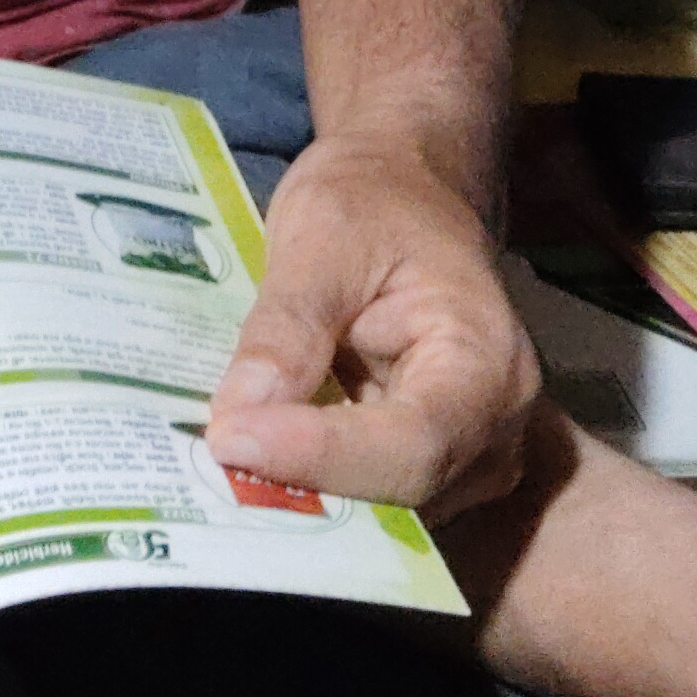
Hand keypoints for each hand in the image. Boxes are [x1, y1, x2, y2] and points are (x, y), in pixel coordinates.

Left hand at [206, 129, 539, 521]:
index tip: (230, 440)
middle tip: (202, 466)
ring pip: (379, 508)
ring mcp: (464, 458)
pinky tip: (244, 459)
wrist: (407, 188)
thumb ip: (287, 327)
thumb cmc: (374, 199)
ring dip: (297, 492)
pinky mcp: (423, 465)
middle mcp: (494, 430)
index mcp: (487, 361)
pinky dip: (305, 480)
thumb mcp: (320, 235)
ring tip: (212, 464)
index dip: (321, 456)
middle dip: (302, 486)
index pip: (412, 444)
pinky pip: (365, 494)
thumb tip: (235, 420)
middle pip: (399, 493)